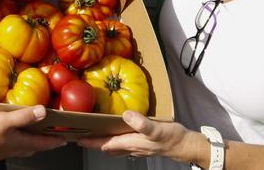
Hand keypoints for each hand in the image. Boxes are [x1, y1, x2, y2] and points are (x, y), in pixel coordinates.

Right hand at [0, 106, 65, 160]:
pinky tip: (10, 133)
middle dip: (43, 142)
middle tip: (51, 136)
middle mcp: (12, 150)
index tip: (65, 140)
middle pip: (33, 147)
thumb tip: (43, 113)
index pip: (42, 144)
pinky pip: (10, 145)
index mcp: (19, 144)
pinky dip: (16, 140)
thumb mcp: (5, 120)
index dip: (54, 141)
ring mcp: (2, 151)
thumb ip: (25, 117)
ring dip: (29, 141)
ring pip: (21, 148)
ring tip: (32, 132)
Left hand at [77, 111, 205, 163]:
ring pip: (115, 146)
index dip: (91, 142)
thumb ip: (141, 123)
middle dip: (94, 143)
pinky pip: (124, 144)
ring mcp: (137, 147)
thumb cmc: (172, 138)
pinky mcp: (143, 144)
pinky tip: (118, 133)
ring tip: (95, 135)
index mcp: (130, 143)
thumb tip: (125, 115)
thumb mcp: (156, 129)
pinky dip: (116, 140)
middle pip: (107, 146)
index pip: (105, 144)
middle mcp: (131, 147)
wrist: (186, 146)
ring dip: (104, 142)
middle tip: (81, 136)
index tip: (77, 139)